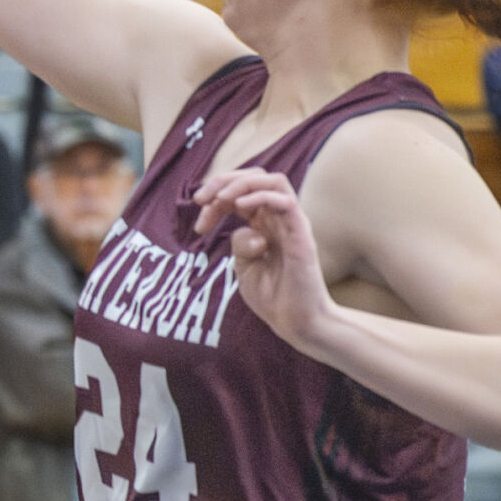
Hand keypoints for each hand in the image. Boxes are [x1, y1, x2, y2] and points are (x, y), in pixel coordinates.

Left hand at [194, 168, 332, 346]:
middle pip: (256, 177)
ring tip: (220, 200)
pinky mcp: (301, 235)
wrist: (295, 323)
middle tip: (200, 200)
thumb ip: (239, 243)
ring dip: (240, 183)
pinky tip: (239, 207)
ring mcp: (292, 224)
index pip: (240, 193)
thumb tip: (241, 227)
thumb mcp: (244, 266)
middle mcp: (279, 219)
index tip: (199, 225)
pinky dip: (259, 197)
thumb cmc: (273, 296)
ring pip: (273, 181)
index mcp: (264, 224)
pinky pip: (285, 201)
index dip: (215, 198)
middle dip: (223, 180)